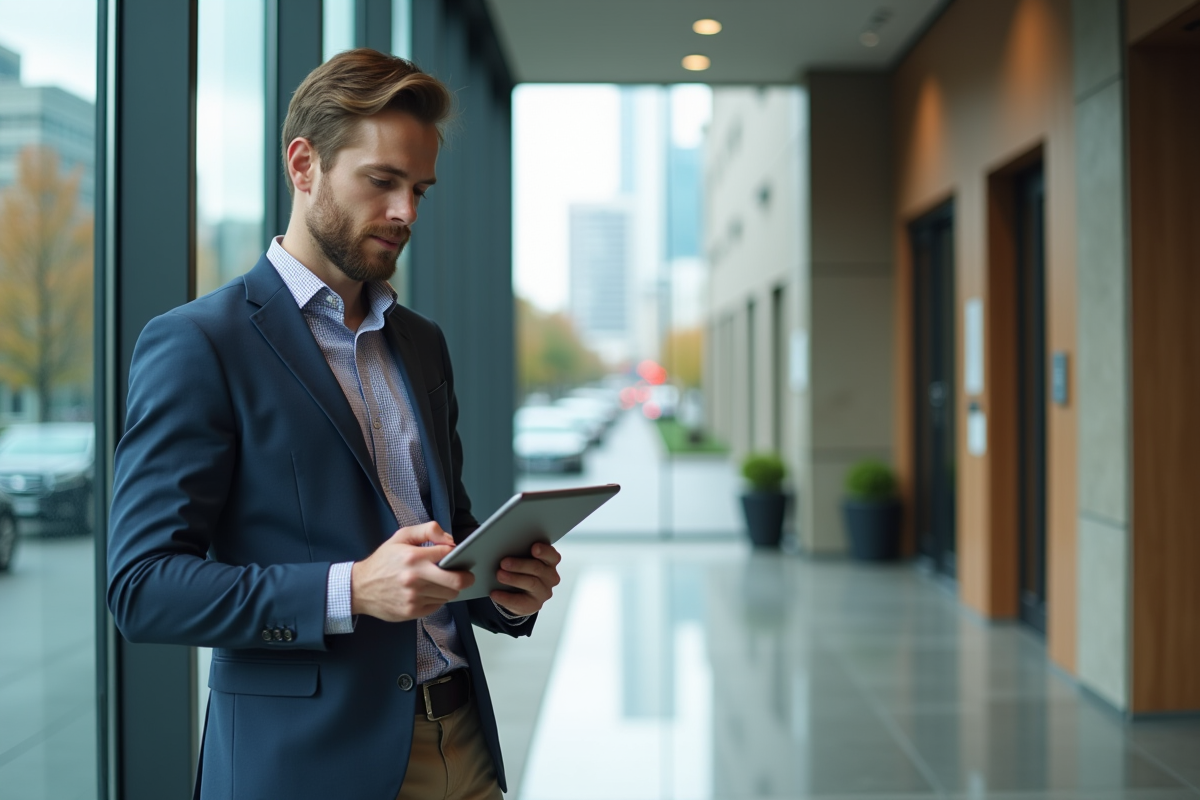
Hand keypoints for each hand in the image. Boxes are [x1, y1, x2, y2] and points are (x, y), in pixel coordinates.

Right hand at [350, 522, 474, 621]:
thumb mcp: (401, 537)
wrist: (359, 588)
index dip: (456, 554)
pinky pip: (438, 605)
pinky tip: (428, 592)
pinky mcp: (412, 611)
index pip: (449, 554)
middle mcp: (415, 578)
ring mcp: (414, 597)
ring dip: (449, 588)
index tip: (456, 556)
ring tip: (441, 582)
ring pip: (449, 594)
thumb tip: (450, 539)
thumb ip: (427, 530)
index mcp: (413, 557)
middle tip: (466, 575)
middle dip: (466, 577)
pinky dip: (438, 598)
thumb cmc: (383, 561)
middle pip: (456, 581)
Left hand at [490, 542, 561, 616]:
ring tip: (499, 575)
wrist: (521, 594)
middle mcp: (550, 577)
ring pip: (531, 583)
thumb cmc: (523, 571)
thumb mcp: (525, 560)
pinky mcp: (534, 605)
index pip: (551, 555)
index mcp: (550, 561)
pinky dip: (505, 597)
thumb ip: (521, 554)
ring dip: (513, 579)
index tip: (534, 548)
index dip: (544, 551)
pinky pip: (520, 601)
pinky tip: (495, 593)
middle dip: (519, 565)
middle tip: (504, 563)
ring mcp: (544, 592)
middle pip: (537, 568)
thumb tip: (504, 551)